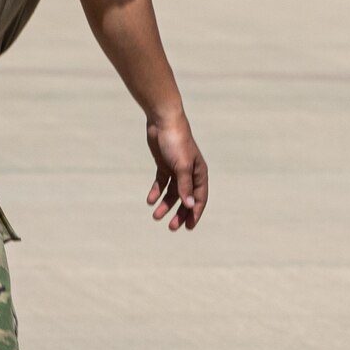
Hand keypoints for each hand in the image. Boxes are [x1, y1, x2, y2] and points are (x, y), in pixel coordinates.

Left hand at [146, 112, 207, 231]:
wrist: (162, 121)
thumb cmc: (176, 142)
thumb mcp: (180, 166)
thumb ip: (184, 186)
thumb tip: (190, 206)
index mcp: (199, 173)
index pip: (200, 198)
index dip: (194, 213)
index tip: (188, 227)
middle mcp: (190, 173)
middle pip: (185, 198)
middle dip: (179, 213)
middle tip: (171, 227)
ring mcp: (176, 169)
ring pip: (172, 193)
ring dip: (165, 204)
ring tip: (155, 216)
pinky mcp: (164, 165)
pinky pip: (161, 183)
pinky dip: (156, 192)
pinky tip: (149, 200)